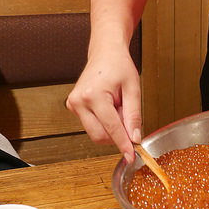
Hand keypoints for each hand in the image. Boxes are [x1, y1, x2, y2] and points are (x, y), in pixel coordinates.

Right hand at [66, 46, 141, 162]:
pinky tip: (110, 106)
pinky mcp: (73, 107)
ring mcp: (73, 105)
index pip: (111, 129)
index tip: (131, 157)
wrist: (105, 52)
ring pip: (95, 133)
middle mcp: (79, 102)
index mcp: (94, 95)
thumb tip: (134, 138)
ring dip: (111, 127)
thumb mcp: (133, 88)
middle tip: (127, 115)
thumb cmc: (119, 65)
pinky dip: (104, 122)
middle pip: (100, 135)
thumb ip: (134, 116)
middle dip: (117, 134)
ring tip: (118, 106)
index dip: (123, 145)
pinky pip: (91, 125)